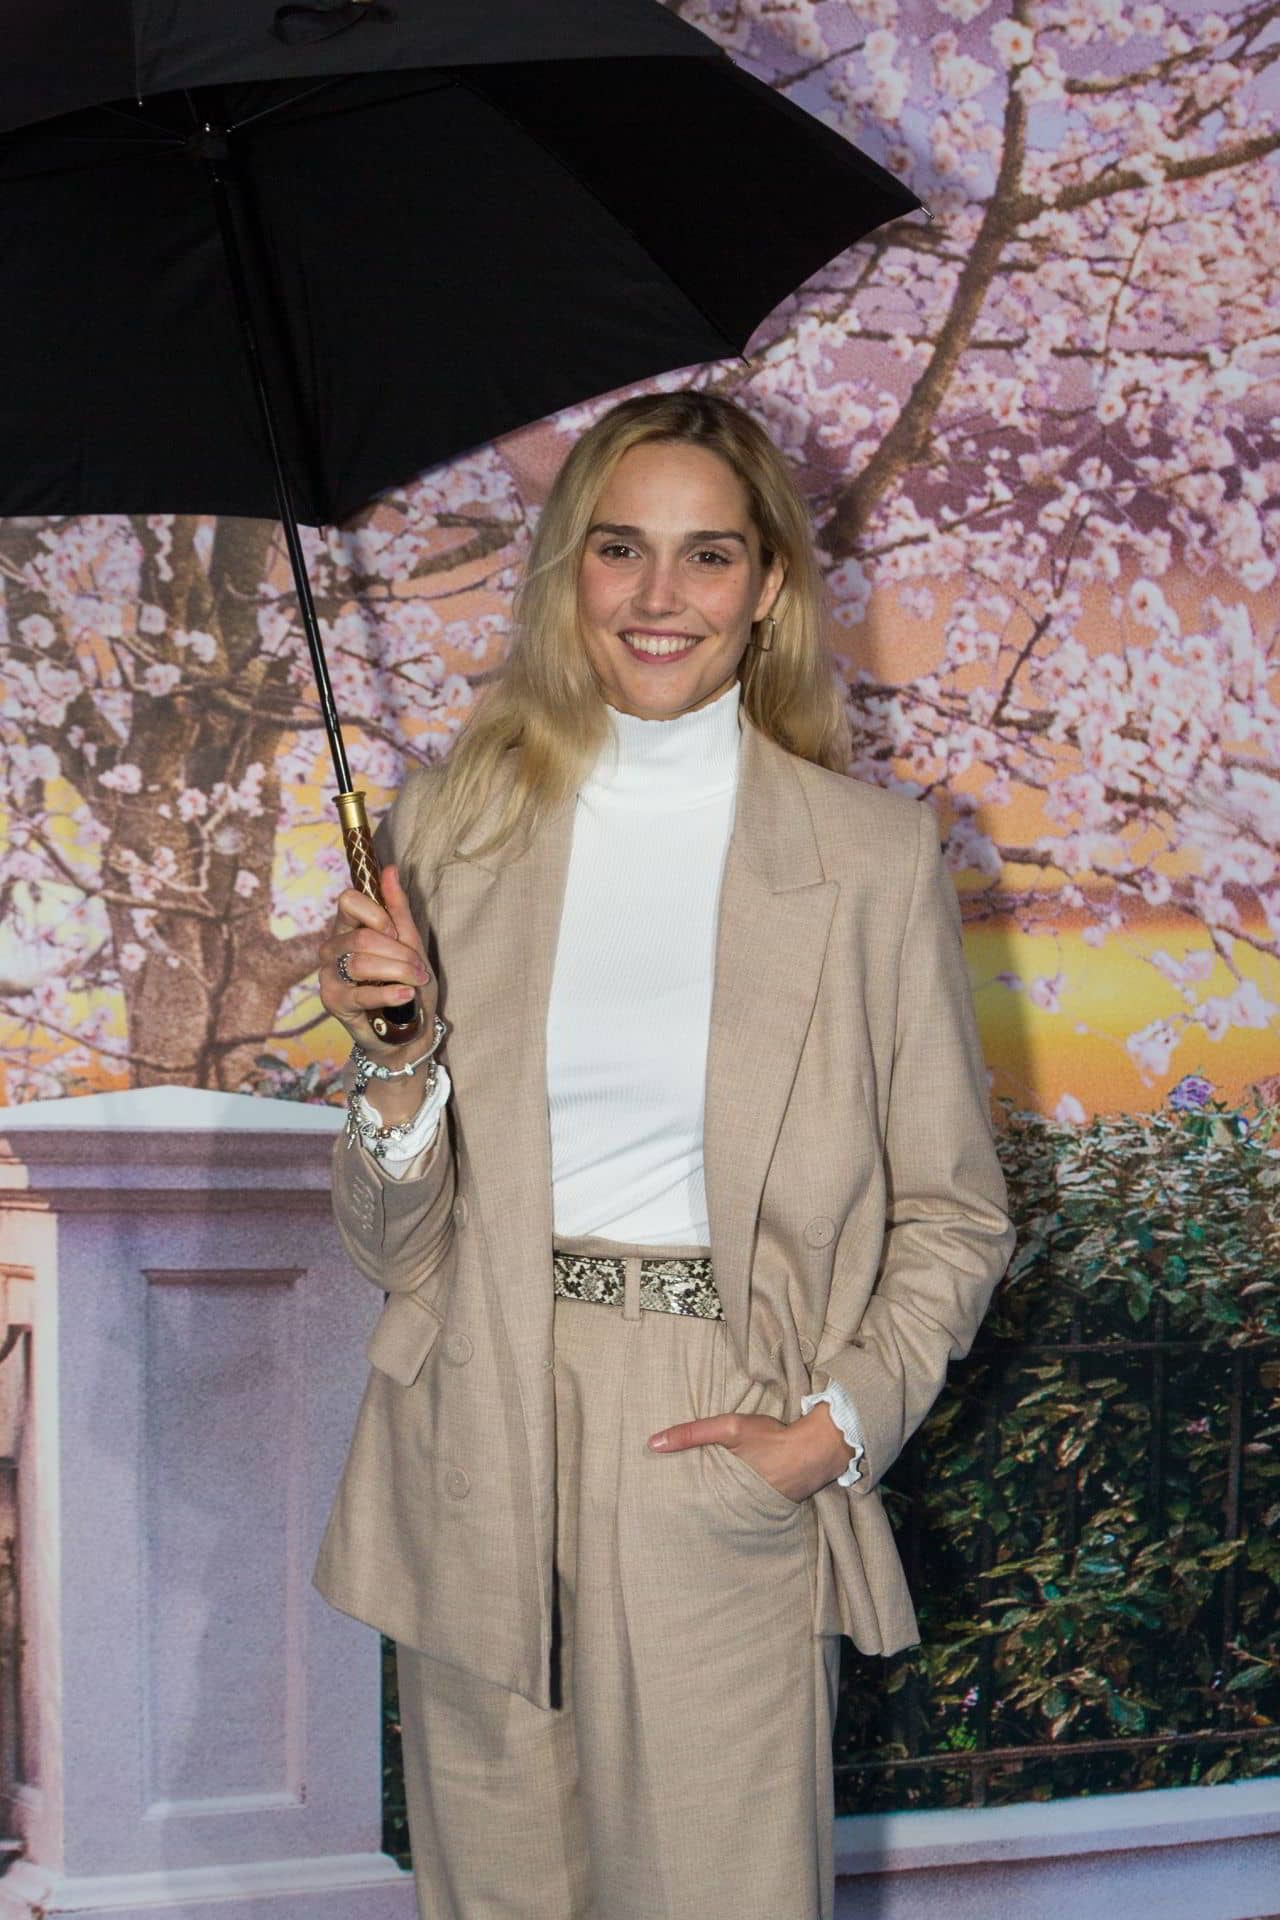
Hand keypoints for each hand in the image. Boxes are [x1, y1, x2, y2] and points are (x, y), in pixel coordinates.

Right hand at [317, 861, 436, 1067]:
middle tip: (418, 967)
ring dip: (398, 972)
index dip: (377, 914)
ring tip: (415, 982)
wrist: (409, 1030)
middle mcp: (333, 949)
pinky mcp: (334, 1003)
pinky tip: (406, 995)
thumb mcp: (410, 942)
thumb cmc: (408, 984)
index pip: (348, 901)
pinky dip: (390, 993)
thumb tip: (390, 869)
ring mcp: (329, 976)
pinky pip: (361, 993)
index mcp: (348, 928)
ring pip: (361, 963)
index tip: (395, 932)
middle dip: (399, 952)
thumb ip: (397, 907)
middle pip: (361, 937)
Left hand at [647, 1404, 853, 1502]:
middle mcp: (734, 1508)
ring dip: (712, 1504)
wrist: (815, 1451)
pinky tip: (727, 1495)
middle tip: (669, 1503)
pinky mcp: (766, 1505)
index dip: (673, 1500)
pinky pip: (742, 1505)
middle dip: (690, 1506)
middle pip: (704, 1508)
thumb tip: (652, 1443)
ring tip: (691, 1502)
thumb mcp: (728, 1429)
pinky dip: (733, 1500)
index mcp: (721, 1492)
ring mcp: (751, 1509)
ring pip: (723, 1507)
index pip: (688, 1502)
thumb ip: (691, 1434)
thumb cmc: (770, 1439)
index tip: (655, 1498)